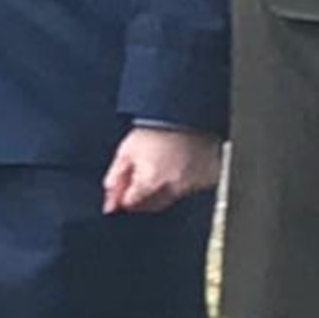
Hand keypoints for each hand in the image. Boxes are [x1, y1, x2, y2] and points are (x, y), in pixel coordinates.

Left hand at [102, 126, 223, 214]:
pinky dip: (186, 181)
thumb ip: (115, 179)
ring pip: (174, 197)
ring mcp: (193, 184)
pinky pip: (193, 188)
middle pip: (152, 205)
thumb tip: (110, 204)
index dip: (126, 194)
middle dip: (143, 195)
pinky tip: (180, 164)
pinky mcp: (208, 179)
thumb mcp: (126, 151)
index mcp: (151, 182)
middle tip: (143, 175)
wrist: (183, 112)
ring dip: (165, 188)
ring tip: (163, 163)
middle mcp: (173, 187)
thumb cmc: (154, 129)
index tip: (127, 185)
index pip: (132, 204)